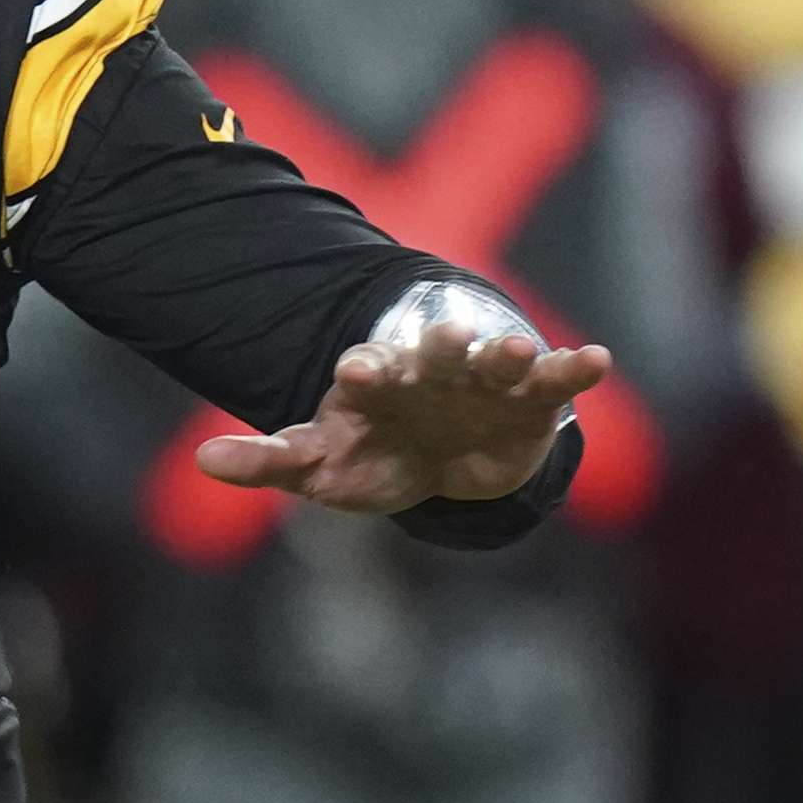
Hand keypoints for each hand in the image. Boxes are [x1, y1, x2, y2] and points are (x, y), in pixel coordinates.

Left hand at [194, 320, 609, 512]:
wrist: (440, 462)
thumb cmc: (372, 458)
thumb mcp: (320, 466)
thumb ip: (268, 461)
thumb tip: (205, 461)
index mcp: (375, 382)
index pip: (365, 370)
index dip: (363, 370)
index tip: (357, 372)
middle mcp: (429, 371)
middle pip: (433, 354)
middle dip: (441, 347)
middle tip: (448, 336)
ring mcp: (481, 381)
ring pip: (494, 361)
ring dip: (506, 352)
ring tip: (518, 348)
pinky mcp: (529, 400)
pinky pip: (553, 380)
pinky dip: (574, 367)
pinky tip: (597, 358)